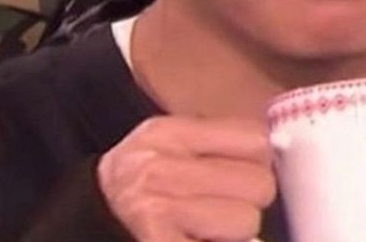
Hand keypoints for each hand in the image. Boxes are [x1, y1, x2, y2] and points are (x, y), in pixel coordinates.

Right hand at [97, 116, 275, 241]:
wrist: (92, 215)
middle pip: (259, 184)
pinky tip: (198, 237)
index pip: (254, 139)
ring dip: (235, 232)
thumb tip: (273, 150)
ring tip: (208, 227)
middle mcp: (163, 168)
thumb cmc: (142, 178)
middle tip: (227, 204)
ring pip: (246, 222)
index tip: (247, 170)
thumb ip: (215, 141)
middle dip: (251, 199)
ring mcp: (158, 211)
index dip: (260, 159)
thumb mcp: (168, 143)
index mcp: (172, 134)